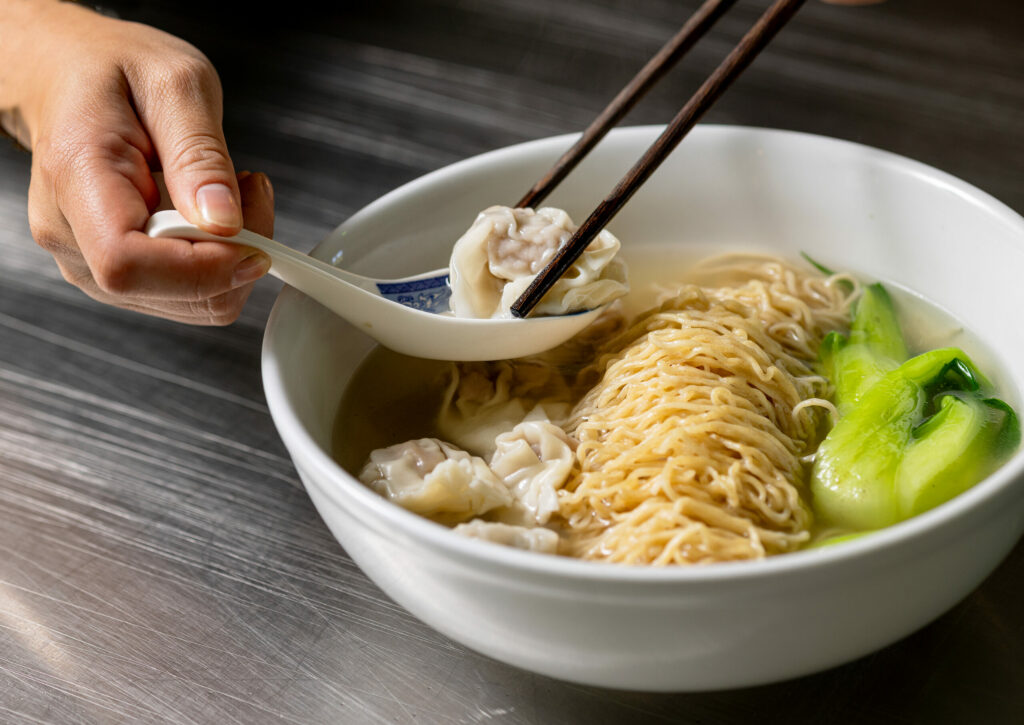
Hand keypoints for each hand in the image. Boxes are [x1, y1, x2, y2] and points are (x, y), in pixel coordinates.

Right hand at [1, 1, 271, 323]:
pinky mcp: (112, 273)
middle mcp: (70, 231)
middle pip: (165, 293)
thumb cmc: (112, 70)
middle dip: (233, 259)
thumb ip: (200, 154)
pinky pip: (183, 295)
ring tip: (230, 195)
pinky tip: (212, 219)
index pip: (127, 264)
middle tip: (250, 193)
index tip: (252, 241)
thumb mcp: (175, 83)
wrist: (65, 73)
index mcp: (78, 175)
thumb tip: (223, 220)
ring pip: (185, 304)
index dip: (201, 268)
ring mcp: (87, 259)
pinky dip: (217, 266)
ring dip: (230, 262)